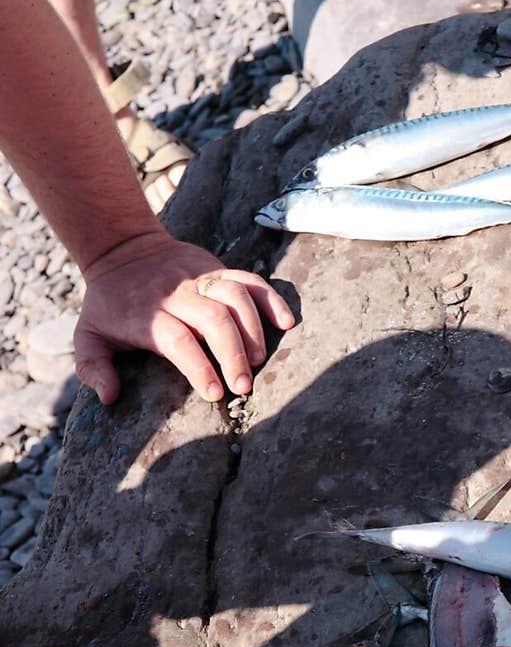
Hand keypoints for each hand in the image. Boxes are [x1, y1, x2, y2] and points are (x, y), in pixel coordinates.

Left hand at [74, 230, 294, 404]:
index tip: (215, 393)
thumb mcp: (87, 335)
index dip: (199, 367)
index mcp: (148, 314)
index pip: (178, 340)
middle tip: (244, 385)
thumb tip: (110, 396)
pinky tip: (286, 322)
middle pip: (213, 319)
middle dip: (233, 354)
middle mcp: (177, 293)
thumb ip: (93, 367)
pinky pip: (249, 279)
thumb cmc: (108, 304)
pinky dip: (271, 299)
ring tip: (259, 359)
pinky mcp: (216, 267)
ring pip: (235, 295)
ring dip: (253, 329)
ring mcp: (199, 277)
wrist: (122, 249)